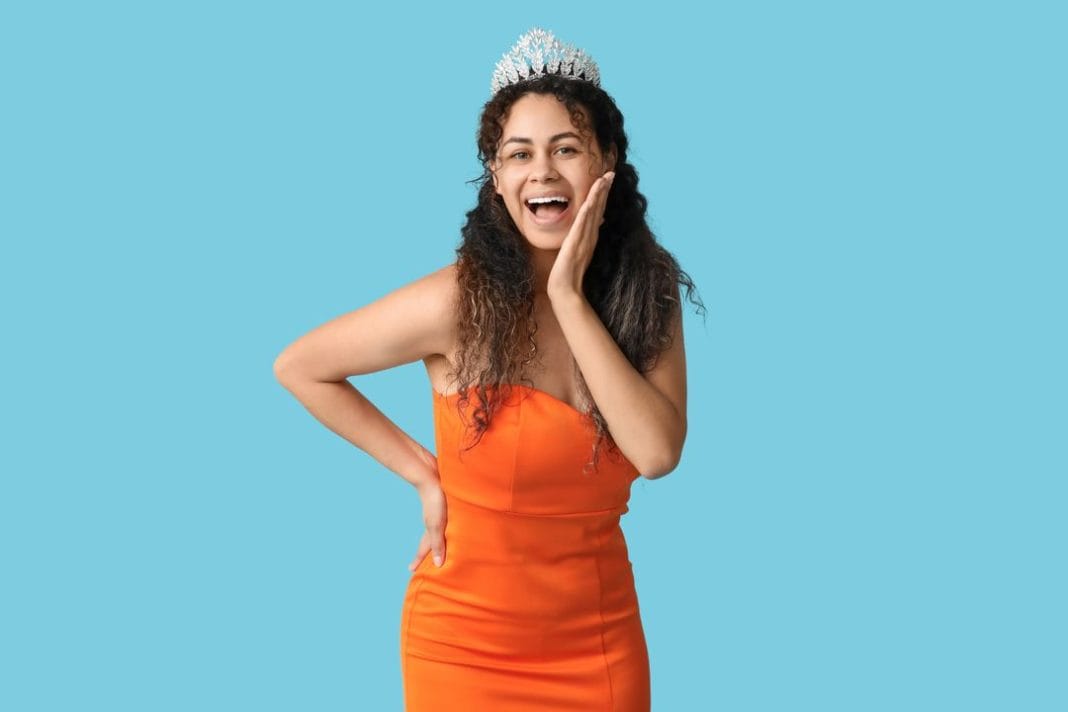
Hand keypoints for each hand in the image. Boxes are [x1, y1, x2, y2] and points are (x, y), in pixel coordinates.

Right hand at [408, 476, 446, 571]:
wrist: (429, 473)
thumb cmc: (434, 499)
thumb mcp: (436, 524)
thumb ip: (437, 543)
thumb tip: (438, 564)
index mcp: (431, 528)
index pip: (425, 547)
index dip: (419, 559)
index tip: (411, 570)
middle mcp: (433, 521)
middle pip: (431, 539)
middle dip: (430, 550)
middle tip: (428, 561)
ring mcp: (438, 511)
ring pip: (439, 528)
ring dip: (441, 537)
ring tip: (445, 543)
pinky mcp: (444, 501)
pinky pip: (447, 517)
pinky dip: (448, 523)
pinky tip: (453, 519)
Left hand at [547, 171, 614, 300]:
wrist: (566, 290)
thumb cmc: (569, 274)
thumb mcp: (578, 252)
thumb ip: (585, 238)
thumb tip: (594, 225)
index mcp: (590, 236)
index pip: (598, 210)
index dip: (602, 195)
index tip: (607, 179)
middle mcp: (590, 235)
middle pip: (599, 208)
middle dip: (604, 190)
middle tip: (610, 173)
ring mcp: (584, 239)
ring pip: (593, 212)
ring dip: (599, 195)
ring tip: (604, 179)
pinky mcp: (576, 243)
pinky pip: (582, 224)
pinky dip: (588, 211)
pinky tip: (590, 200)